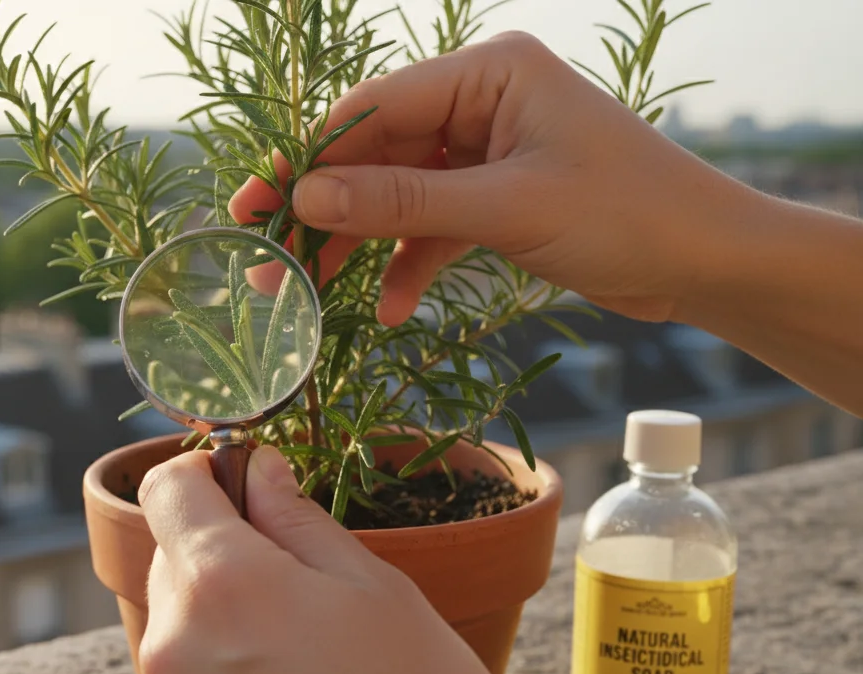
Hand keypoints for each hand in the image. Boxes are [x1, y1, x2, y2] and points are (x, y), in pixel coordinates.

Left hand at [137, 445, 523, 673]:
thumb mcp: (378, 591)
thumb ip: (299, 519)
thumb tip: (258, 470)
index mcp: (223, 585)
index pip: (165, 490)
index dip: (204, 472)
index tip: (244, 482)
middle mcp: (174, 648)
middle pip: (170, 560)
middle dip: (222, 551)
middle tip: (301, 582)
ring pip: (179, 628)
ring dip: (223, 620)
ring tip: (305, 658)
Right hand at [231, 31, 753, 326]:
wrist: (709, 263)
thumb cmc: (628, 215)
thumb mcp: (506, 209)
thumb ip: (401, 203)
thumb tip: (307, 199)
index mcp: (488, 72)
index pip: (372, 110)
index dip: (306, 161)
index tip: (255, 207)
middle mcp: (481, 101)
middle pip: (374, 154)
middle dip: (324, 212)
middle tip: (268, 262)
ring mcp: (487, 150)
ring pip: (396, 194)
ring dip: (357, 245)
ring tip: (308, 295)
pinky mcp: (496, 197)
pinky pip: (432, 227)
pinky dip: (409, 265)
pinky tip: (391, 310)